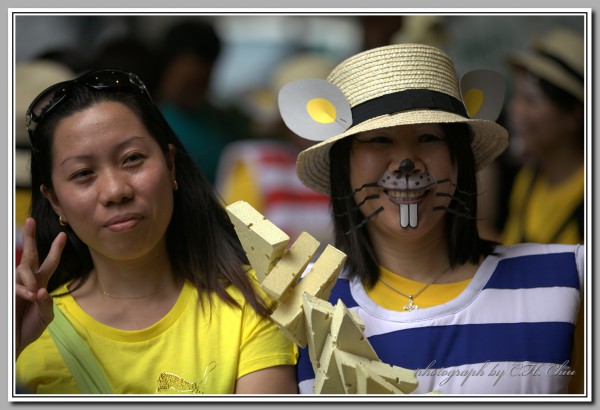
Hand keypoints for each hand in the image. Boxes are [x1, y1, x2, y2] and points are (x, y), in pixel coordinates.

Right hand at [15, 218, 65, 358]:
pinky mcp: (8, 292)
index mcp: (40, 284)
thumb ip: (46, 304)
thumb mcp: (45, 316)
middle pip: (29, 255)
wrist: (16, 341)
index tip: (62, 235)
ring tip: (32, 294)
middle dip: (30, 238)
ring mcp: (17, 285)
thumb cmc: (30, 328)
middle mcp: (29, 281)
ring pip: (22, 270)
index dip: (56, 250)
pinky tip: (29, 295)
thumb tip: (41, 291)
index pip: (49, 263)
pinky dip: (22, 289)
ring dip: (28, 280)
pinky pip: (14, 285)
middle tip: (30, 221)